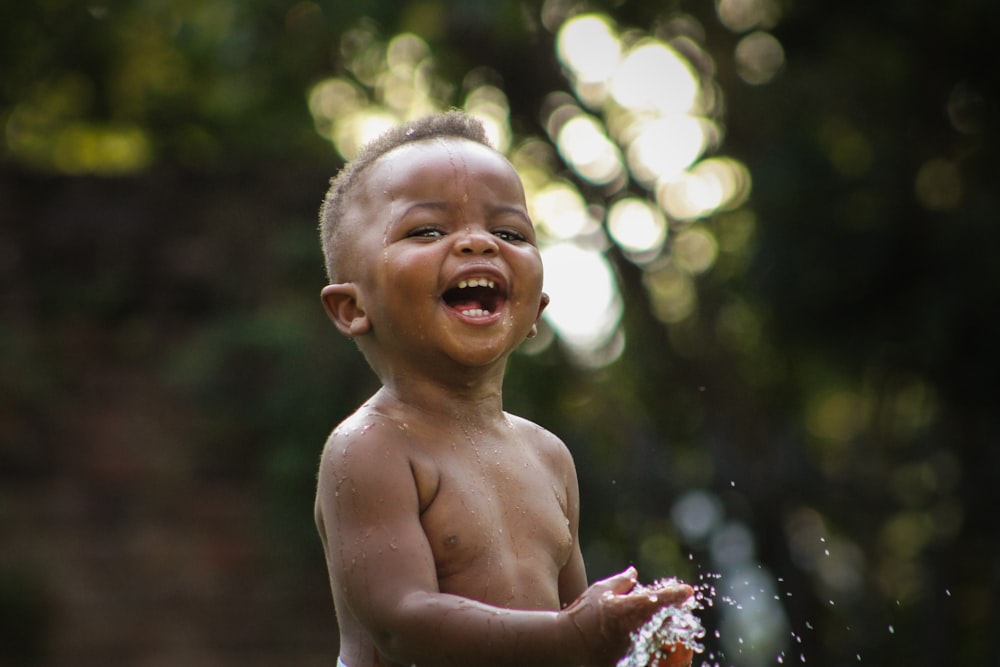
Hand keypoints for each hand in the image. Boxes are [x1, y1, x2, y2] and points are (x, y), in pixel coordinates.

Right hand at [561, 567, 692, 665]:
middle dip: (675, 617)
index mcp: (632, 608)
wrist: (566, 645)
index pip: (662, 598)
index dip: (677, 593)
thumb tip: (634, 573)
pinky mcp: (631, 661)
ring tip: (667, 631)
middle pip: (668, 622)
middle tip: (678, 613)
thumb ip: (621, 582)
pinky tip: (653, 645)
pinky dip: (658, 650)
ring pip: (664, 642)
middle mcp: (638, 629)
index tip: (688, 591)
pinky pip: (653, 656)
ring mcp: (636, 648)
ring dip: (669, 635)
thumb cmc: (581, 614)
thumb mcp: (600, 591)